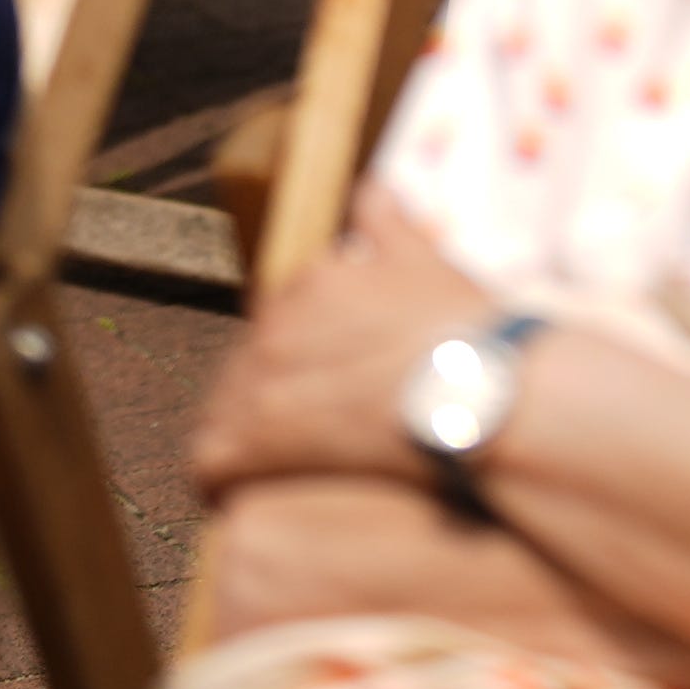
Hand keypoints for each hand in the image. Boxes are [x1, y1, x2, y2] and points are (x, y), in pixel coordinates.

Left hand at [190, 200, 504, 499]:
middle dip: (274, 405)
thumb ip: (389, 220)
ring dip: (246, 444)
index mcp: (313, 281)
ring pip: (224, 415)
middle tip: (312, 443)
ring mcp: (260, 381)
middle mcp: (276, 323)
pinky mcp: (250, 439)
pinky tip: (248, 499)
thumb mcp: (427, 259)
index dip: (302, 368)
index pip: (279, 327)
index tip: (328, 394)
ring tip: (283, 477)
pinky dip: (224, 484)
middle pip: (248, 372)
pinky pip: (209, 466)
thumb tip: (370, 188)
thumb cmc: (466, 333)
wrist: (480, 393)